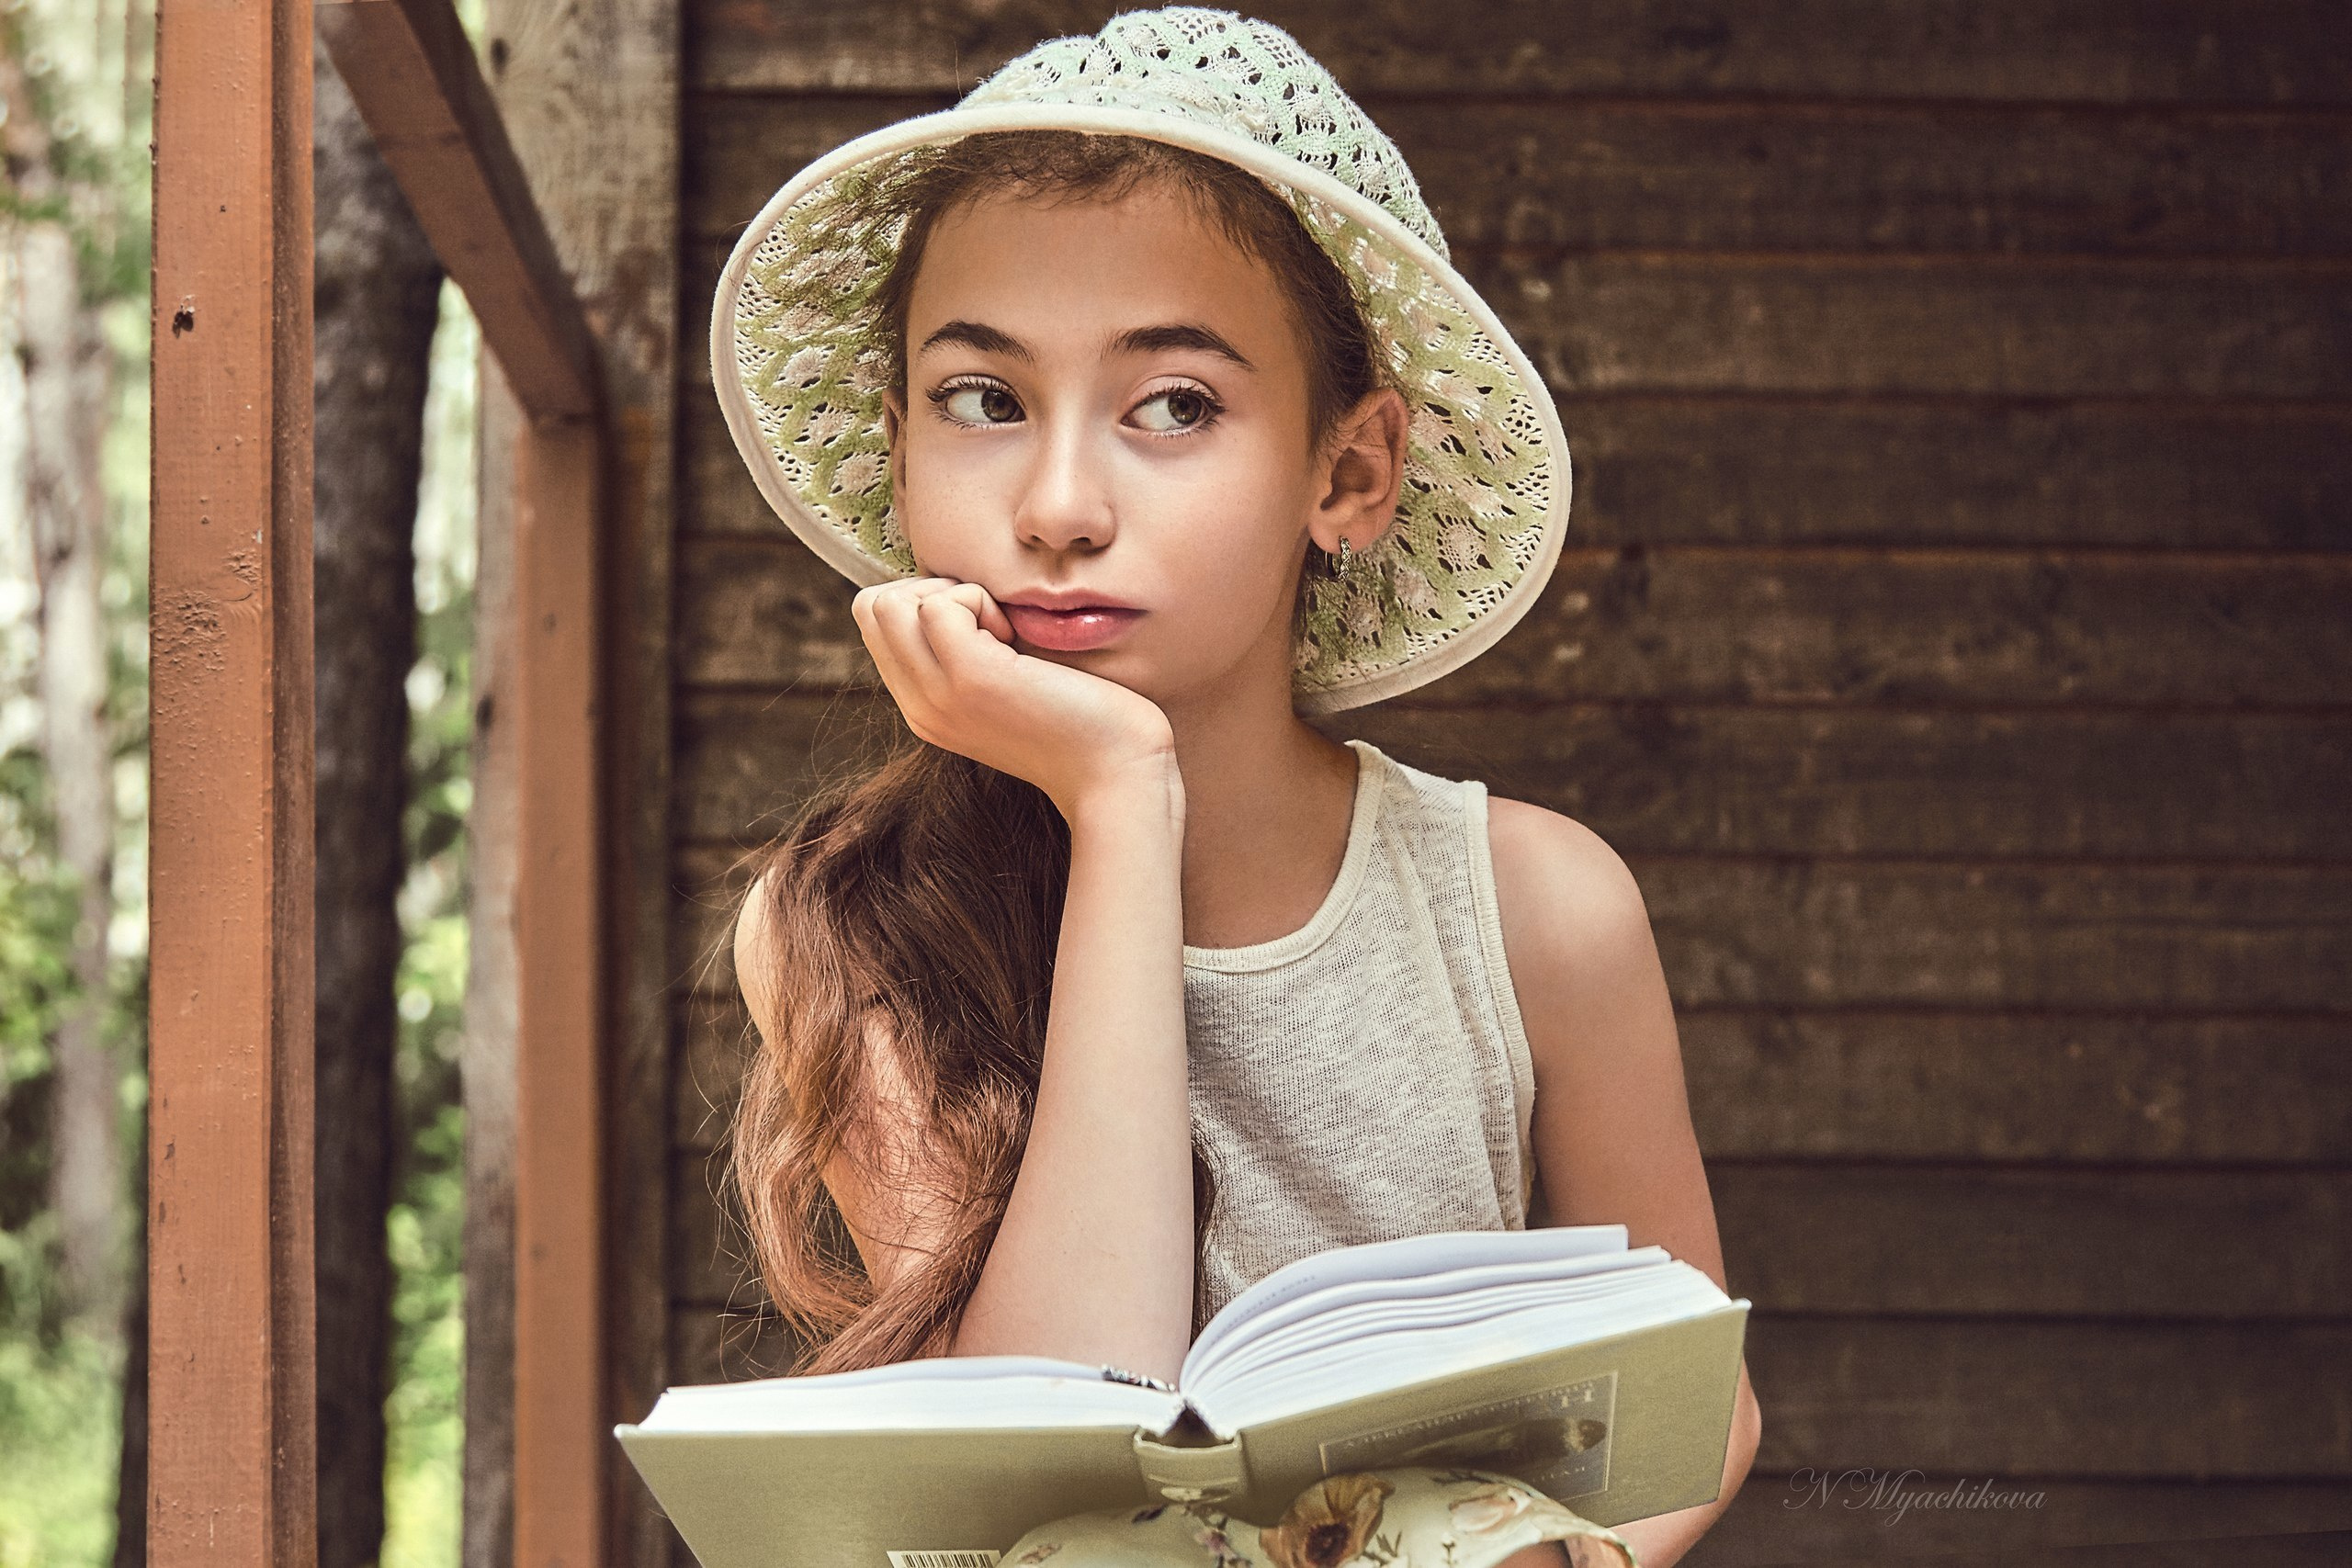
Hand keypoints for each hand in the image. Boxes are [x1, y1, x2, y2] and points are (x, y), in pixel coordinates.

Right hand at [850, 575, 1179, 819]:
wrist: (1115, 772)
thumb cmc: (1080, 719)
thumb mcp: (1007, 685)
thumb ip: (970, 652)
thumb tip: (956, 593)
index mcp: (924, 707)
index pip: (876, 623)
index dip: (923, 601)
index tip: (982, 627)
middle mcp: (920, 706)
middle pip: (871, 607)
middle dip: (929, 589)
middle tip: (990, 622)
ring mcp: (939, 694)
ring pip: (888, 603)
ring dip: (952, 594)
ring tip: (1002, 632)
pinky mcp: (970, 679)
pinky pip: (939, 604)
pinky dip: (980, 600)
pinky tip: (1017, 639)